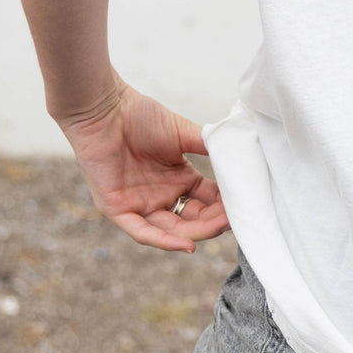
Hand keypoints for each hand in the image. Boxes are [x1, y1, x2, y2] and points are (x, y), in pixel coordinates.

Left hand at [56, 76, 230, 251]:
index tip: (247, 204)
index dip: (226, 205)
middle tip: (237, 219)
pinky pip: (143, 232)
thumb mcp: (183, 132)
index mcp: (178, 179)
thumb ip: (209, 146)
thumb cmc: (140, 116)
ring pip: (172, 231)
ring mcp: (140, 205)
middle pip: (193, 220)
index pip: (208, 201)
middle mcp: (161, 196)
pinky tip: (187, 245)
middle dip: (215, 222)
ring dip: (197, 233)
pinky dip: (165, 242)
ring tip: (221, 228)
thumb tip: (241, 151)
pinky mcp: (118, 210)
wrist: (105, 108)